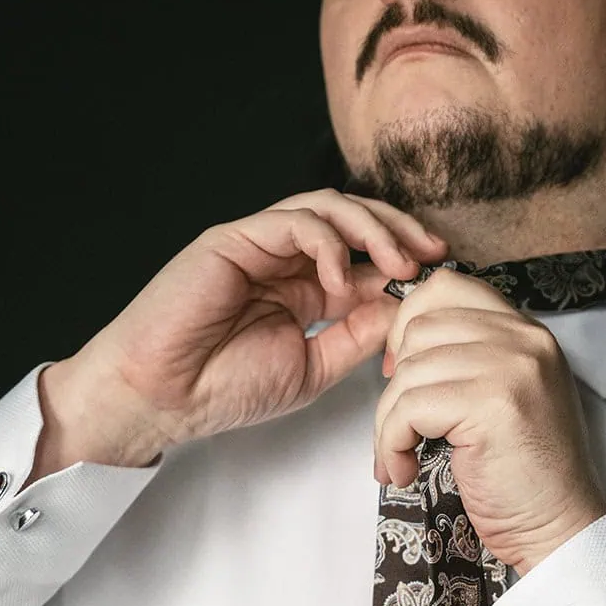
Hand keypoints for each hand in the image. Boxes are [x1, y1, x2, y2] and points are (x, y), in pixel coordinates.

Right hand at [38, 190, 446, 471]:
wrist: (161, 397)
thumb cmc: (222, 388)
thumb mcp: (314, 368)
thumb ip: (356, 334)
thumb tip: (404, 306)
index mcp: (303, 288)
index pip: (366, 254)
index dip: (407, 258)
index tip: (444, 274)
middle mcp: (284, 259)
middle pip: (355, 219)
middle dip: (401, 231)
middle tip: (434, 254)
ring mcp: (259, 244)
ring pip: (329, 208)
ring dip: (373, 229)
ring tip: (399, 263)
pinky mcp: (235, 238)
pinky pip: (294, 221)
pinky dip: (328, 242)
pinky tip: (340, 279)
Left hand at [375, 268, 605, 575]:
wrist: (558, 528)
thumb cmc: (522, 475)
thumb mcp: (501, 397)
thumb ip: (468, 358)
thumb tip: (398, 344)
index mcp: (526, 332)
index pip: (447, 287)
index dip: (408, 325)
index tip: (404, 373)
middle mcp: (524, 339)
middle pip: (420, 326)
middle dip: (394, 381)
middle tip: (400, 425)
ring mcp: (512, 367)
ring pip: (408, 370)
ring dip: (388, 421)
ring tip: (402, 457)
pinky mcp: (493, 404)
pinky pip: (409, 407)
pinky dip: (391, 443)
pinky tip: (403, 470)